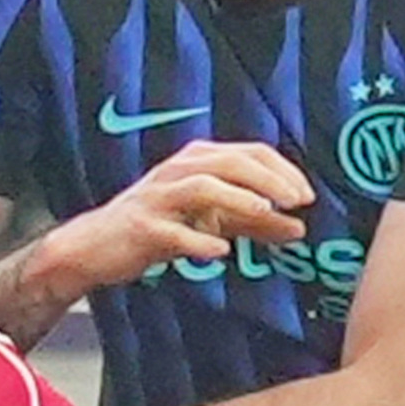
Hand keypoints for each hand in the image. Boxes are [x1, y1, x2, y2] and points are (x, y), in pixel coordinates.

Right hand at [40, 141, 313, 294]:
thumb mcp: (212, 220)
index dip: (282, 170)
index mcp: (198, 162)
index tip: (307, 195)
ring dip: (239, 199)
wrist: (97, 246)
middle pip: (231, 163)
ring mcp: (159, 198)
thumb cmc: (160, 227)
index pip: (249, 152)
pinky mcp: (143, 228)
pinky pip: (174, 232)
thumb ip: (254, 222)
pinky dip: (199, 241)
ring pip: (203, 187)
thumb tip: (299, 228)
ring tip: (266, 213)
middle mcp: (179, 171)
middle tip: (299, 201)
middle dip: (269, 179)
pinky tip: (221, 253)